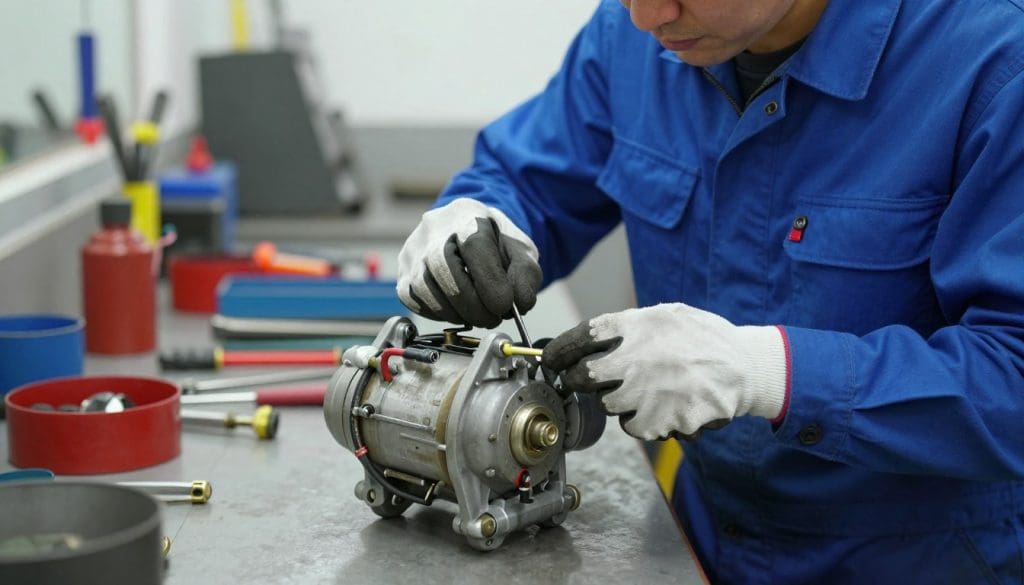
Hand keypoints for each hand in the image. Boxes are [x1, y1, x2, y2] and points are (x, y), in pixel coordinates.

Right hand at [397, 198, 542, 327]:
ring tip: (480, 315)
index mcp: (467, 215)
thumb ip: (526, 274)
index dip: (489, 280)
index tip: (505, 305)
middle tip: (493, 318)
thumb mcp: (520, 251)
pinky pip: (415, 301)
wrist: (467, 234)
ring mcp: (413, 251)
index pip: (473, 244)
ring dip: (457, 312)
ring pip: (426, 288)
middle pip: (442, 266)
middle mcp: (433, 229)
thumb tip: (519, 304)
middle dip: (472, 302)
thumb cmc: (495, 243)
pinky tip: (459, 311)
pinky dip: (440, 314)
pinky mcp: (403, 275)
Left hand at [543, 303, 789, 440]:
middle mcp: (636, 358)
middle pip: (582, 378)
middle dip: (578, 381)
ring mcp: (647, 393)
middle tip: (584, 380)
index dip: (559, 350)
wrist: (746, 368)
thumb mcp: (668, 315)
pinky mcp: (660, 421)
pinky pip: (634, 427)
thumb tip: (590, 339)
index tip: (551, 359)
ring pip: (608, 406)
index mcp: (636, 326)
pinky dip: (644, 420)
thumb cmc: (705, 339)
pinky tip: (664, 406)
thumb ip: (629, 325)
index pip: (580, 338)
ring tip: (648, 389)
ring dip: (619, 401)